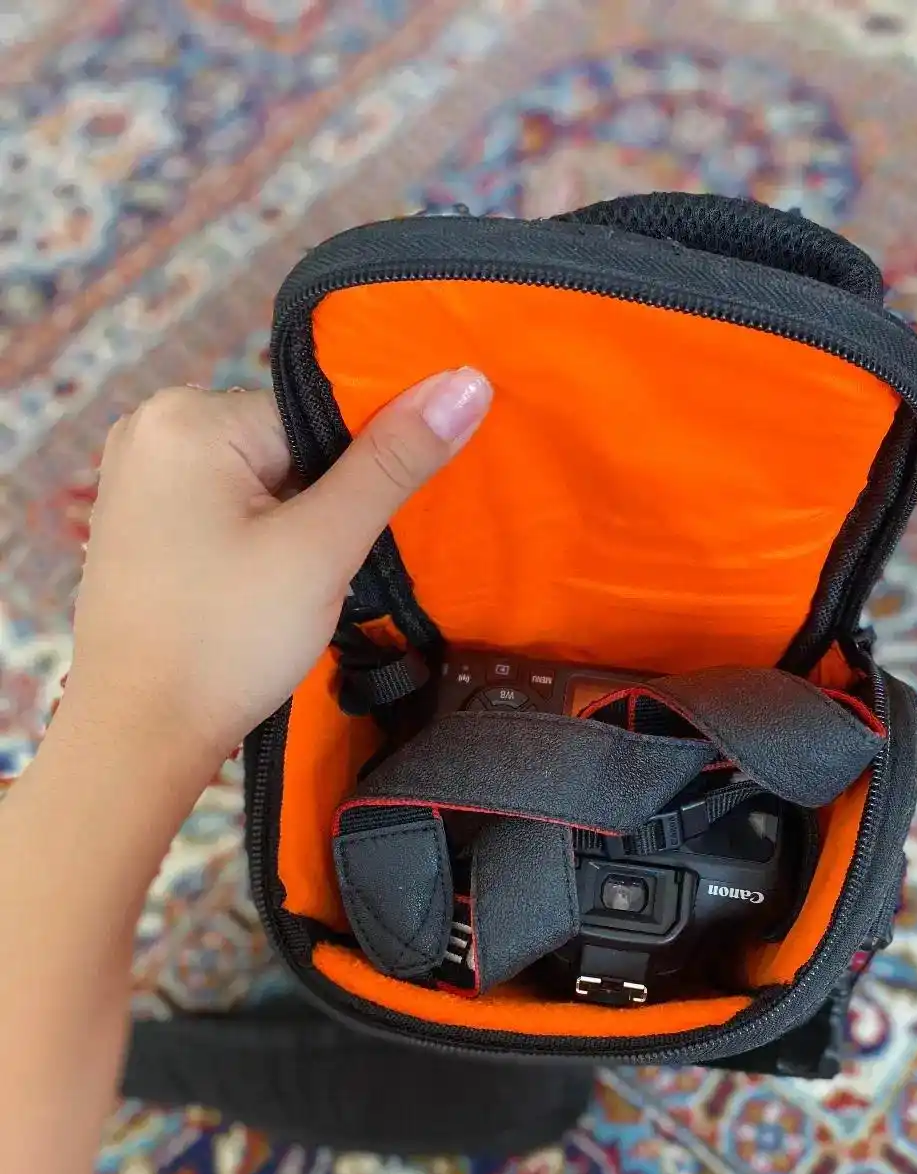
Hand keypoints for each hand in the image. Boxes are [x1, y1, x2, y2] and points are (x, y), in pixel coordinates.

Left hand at [63, 370, 491, 772]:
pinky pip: (225, 506)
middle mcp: (151, 426)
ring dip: (295, 526)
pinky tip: (256, 592)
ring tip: (286, 589)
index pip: (317, 416)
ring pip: (262, 480)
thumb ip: (395, 461)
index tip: (358, 536)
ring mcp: (137, 476)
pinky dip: (258, 541)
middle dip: (322, 504)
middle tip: (320, 572)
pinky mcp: (138, 522)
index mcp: (188, 414)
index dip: (356, 478)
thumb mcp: (324, 547)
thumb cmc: (227, 641)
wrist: (139, 738)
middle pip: (288, 444)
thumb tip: (468, 381)